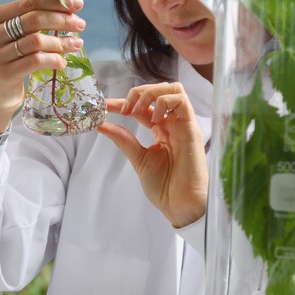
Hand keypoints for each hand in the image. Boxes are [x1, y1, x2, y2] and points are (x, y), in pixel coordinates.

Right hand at [0, 0, 86, 133]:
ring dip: (61, 42)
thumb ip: (31, 19)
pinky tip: (62, 62)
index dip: (55, 1)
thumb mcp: (12, 36)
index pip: (28, 3)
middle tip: (80, 24)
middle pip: (33, 19)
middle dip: (62, 20)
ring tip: (76, 44)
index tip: (78, 3)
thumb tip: (67, 1)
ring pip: (36, 41)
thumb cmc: (7, 60)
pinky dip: (54, 60)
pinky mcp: (3, 74)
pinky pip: (36, 61)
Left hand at [97, 82, 207, 227]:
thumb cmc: (164, 186)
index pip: (143, 106)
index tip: (104, 106)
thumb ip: (123, 139)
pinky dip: (164, 102)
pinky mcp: (192, 129)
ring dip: (151, 93)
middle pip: (160, 90)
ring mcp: (184, 125)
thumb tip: (101, 124)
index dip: (123, 101)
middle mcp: (173, 123)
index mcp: (162, 129)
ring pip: (173, 89)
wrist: (179, 204)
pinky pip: (182, 101)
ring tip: (136, 111)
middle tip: (123, 109)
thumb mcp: (138, 158)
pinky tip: (154, 119)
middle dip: (139, 93)